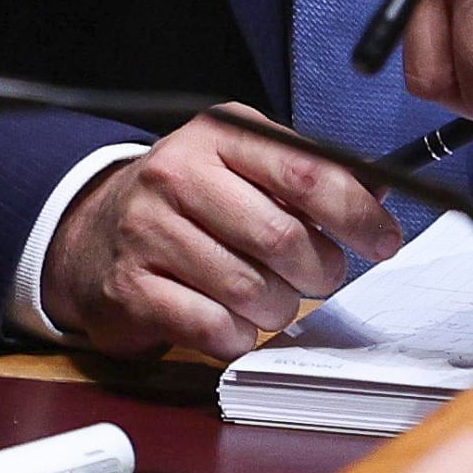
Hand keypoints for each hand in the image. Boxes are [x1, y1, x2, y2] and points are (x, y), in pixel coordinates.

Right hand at [41, 113, 405, 359]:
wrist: (91, 235)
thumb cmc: (188, 205)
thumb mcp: (243, 167)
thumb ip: (306, 176)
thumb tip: (377, 193)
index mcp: (219, 135)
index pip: (307, 171)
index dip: (357, 213)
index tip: (382, 240)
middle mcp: (178, 174)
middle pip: (283, 238)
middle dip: (319, 270)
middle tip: (318, 276)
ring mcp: (147, 230)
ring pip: (251, 289)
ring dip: (278, 308)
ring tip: (270, 299)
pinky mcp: (130, 287)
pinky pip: (212, 327)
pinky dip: (237, 337)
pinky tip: (233, 323)